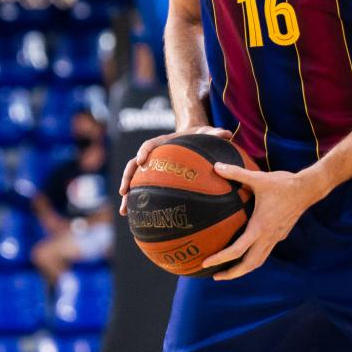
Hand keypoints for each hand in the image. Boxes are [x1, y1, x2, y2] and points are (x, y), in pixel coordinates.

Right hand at [116, 126, 232, 213]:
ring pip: (135, 180)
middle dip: (127, 178)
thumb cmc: (201, 136)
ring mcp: (153, 167)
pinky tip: (139, 219)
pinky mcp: (156, 177)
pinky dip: (140, 203)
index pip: (150, 144)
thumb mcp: (208, 133)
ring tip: (124, 212)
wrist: (194, 138)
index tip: (141, 160)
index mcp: (164, 142)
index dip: (144, 152)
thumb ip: (215, 134)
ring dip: (128, 195)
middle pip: (134, 165)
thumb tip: (227, 134)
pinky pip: (145, 190)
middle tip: (124, 192)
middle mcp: (154, 154)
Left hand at [200, 163, 328, 280]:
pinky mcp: (280, 235)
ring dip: (244, 269)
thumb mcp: (258, 178)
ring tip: (229, 271)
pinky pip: (265, 252)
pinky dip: (253, 258)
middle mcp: (268, 236)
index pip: (237, 250)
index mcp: (260, 226)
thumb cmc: (283, 183)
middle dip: (232, 273)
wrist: (308, 189)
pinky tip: (246, 253)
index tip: (206, 263)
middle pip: (249, 264)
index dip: (220, 258)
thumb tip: (216, 167)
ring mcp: (276, 237)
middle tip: (215, 276)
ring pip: (259, 261)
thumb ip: (236, 173)